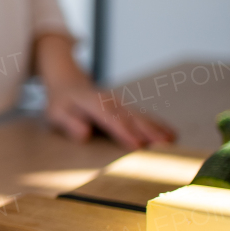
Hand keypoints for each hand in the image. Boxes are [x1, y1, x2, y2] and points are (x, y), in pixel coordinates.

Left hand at [34, 32, 174, 147]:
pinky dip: (158, 125)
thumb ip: (69, 122)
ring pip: (141, 116)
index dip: (124, 132)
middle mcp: (111, 102)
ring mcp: (122, 104)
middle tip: (164, 146)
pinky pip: (144, 117)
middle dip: (148, 132)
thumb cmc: (61, 103)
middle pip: (132, 118)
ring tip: (173, 141)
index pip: (111, 119)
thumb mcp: (56, 113)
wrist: (69, 83)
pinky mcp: (127, 108)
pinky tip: (172, 134)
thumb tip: (84, 134)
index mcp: (93, 103)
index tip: (137, 145)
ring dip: (157, 129)